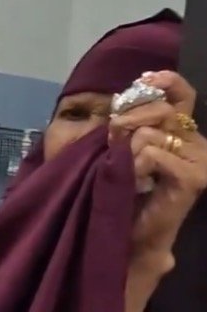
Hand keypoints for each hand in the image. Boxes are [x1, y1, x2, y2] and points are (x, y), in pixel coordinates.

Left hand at [109, 70, 206, 270]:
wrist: (127, 232)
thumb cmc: (120, 188)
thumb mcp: (122, 146)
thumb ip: (131, 120)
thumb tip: (129, 91)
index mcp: (182, 132)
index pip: (182, 94)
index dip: (165, 81)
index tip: (142, 79)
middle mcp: (197, 142)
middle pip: (161, 109)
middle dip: (127, 120)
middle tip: (113, 139)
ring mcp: (200, 161)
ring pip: (151, 133)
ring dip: (126, 150)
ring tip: (124, 170)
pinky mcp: (192, 179)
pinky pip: (152, 154)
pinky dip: (134, 165)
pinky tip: (133, 181)